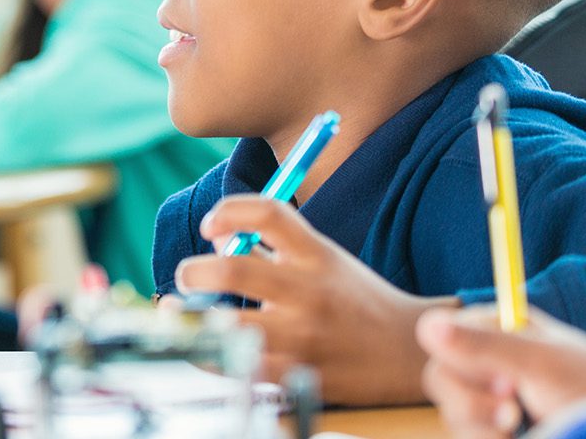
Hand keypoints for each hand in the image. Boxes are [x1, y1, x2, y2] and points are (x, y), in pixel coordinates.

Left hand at [173, 194, 452, 404]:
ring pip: (228, 326)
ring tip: (176, 312)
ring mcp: (302, 337)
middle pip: (232, 271)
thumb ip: (270, 246)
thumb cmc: (353, 300)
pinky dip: (210, 354)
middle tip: (186, 276)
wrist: (408, 354)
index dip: (228, 210)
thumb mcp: (321, 259)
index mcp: (316, 254)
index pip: (267, 214)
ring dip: (190, 318)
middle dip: (193, 271)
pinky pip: (236, 366)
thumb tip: (215, 236)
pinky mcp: (296, 375)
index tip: (208, 225)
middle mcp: (308, 292)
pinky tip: (202, 343)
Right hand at [418, 306, 585, 436]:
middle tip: (513, 415)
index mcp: (495, 331)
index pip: (441, 339)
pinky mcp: (494, 429)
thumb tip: (428, 325)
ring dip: (482, 430)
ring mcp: (491, 399)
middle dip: (473, 405)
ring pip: (454, 416)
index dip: (464, 366)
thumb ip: (483, 346)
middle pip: (441, 380)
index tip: (506, 384)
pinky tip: (519, 438)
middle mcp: (488, 362)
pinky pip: (469, 436)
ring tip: (519, 430)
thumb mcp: (540, 365)